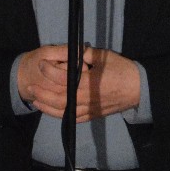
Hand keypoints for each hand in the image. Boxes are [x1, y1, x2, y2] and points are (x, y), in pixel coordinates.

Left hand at [17, 46, 140, 120]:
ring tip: (35, 100)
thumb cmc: (122, 69)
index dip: (49, 71)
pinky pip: (74, 118)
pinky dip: (60, 115)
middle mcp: (87, 99)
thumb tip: (68, 52)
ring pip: (64, 111)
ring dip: (47, 107)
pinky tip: (51, 111)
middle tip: (30, 87)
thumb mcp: (103, 56)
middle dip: (42, 93)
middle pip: (59, 99)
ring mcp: (90, 109)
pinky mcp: (93, 115)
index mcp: (88, 82)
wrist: (139, 89)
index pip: (63, 79)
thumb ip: (84, 54)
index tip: (41, 64)